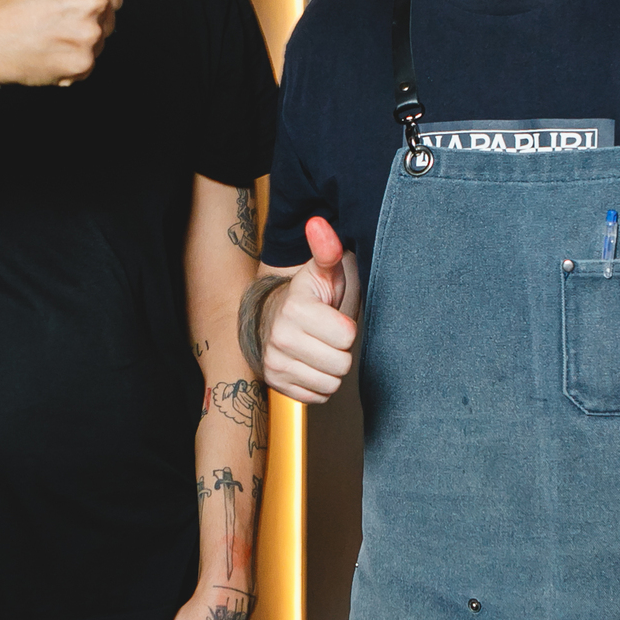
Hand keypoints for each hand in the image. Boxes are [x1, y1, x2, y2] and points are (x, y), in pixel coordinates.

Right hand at [0, 0, 122, 86]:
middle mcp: (97, 3)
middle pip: (109, 14)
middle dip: (87, 16)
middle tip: (53, 16)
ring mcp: (91, 36)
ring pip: (100, 39)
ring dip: (80, 38)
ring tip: (50, 32)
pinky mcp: (84, 64)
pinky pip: (89, 63)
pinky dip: (72, 60)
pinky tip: (49, 50)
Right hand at [261, 216, 355, 403]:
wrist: (271, 319)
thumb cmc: (308, 296)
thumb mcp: (321, 271)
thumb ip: (325, 249)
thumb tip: (318, 223)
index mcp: (296, 309)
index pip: (347, 335)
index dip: (347, 326)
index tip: (332, 316)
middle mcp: (280, 338)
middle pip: (341, 363)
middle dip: (340, 350)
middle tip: (327, 335)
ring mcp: (275, 364)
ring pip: (331, 384)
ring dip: (331, 369)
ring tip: (320, 348)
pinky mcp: (276, 384)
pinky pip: (318, 396)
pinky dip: (319, 383)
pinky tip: (311, 363)